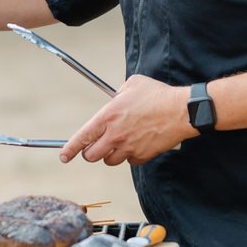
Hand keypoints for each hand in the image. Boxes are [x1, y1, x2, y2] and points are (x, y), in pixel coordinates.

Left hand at [58, 75, 194, 166]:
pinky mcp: (143, 156)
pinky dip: (130, 156)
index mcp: (108, 117)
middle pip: (92, 156)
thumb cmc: (158, 94)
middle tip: (96, 145)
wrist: (182, 111)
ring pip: (110, 161)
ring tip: (121, 141)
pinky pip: (130, 161)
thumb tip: (115, 99)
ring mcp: (129, 148)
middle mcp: (115, 135)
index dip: (69, 149)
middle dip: (91, 152)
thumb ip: (118, 94)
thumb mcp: (132, 85)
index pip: (81, 138)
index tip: (63, 156)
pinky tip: (137, 143)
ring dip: (111, 154)